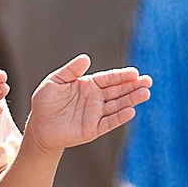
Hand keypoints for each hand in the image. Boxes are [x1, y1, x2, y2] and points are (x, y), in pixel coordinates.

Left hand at [26, 55, 150, 149]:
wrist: (39, 126)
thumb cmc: (45, 102)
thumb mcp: (55, 81)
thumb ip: (70, 71)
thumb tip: (86, 58)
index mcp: (89, 85)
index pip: (109, 79)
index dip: (122, 76)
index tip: (135, 72)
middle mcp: (96, 99)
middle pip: (118, 91)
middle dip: (133, 86)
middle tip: (148, 81)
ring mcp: (96, 114)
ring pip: (118, 105)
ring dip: (132, 100)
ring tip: (145, 93)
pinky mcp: (94, 129)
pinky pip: (109, 122)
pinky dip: (120, 117)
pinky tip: (131, 111)